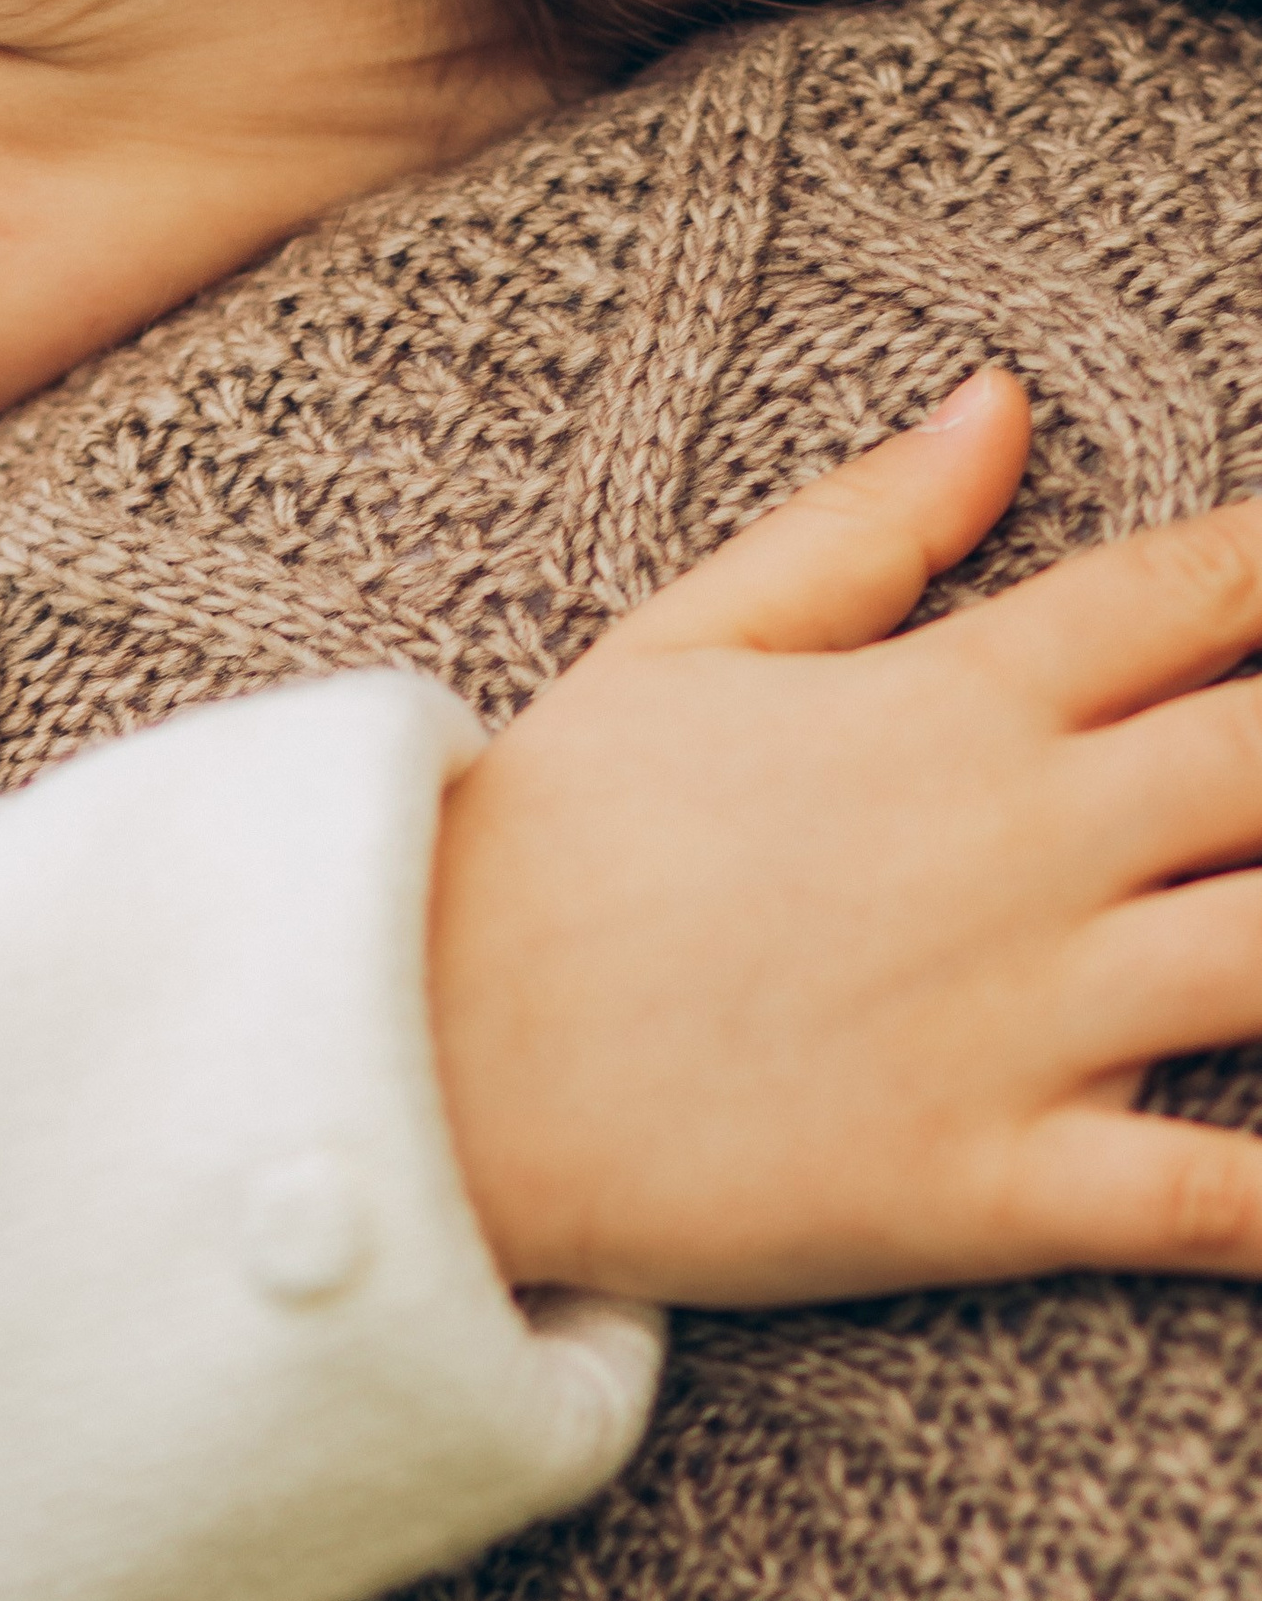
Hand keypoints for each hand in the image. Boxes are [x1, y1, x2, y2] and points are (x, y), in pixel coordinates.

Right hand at [429, 370, 1261, 1304]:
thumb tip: (1004, 399)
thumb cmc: (550, 836)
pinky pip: (1214, 1200)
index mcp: (949, 700)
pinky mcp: (991, 1182)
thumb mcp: (688, 639)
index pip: (1198, 589)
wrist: (418, 1046)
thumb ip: (867, 525)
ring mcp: (1015, 1016)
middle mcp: (1014, 842)